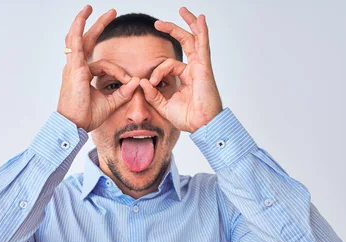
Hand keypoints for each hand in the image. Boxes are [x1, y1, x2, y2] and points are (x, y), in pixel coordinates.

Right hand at [57, 5, 139, 131]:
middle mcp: (76, 68)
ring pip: (77, 39)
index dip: (118, 72)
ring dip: (84, 22)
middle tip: (112, 12)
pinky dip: (78, 30)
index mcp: (83, 76)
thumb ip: (123, 92)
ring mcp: (73, 67)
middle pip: (86, 41)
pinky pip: (77, 45)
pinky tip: (82, 18)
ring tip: (90, 8)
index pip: (103, 65)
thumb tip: (137, 82)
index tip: (129, 82)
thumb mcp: (110, 103)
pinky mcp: (74, 68)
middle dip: (98, 26)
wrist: (74, 125)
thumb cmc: (86, 117)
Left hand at [139, 7, 222, 132]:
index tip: (149, 83)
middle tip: (157, 23)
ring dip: (187, 24)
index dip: (156, 72)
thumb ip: (152, 94)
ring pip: (193, 39)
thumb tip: (141, 82)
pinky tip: (199, 19)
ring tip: (181, 9)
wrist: (201, 125)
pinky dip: (201, 31)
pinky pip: (202, 45)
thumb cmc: (188, 118)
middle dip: (172, 30)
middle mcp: (194, 69)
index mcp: (186, 77)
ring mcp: (200, 66)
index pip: (167, 66)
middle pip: (185, 43)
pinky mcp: (203, 67)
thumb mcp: (164, 105)